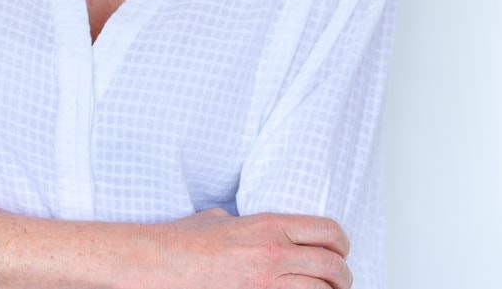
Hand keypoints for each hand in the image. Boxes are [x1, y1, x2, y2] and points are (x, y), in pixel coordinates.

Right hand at [156, 207, 352, 288]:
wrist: (159, 262)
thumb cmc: (183, 241)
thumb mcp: (218, 219)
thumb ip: (242, 221)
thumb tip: (242, 223)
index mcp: (269, 225)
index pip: (327, 231)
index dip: (342, 244)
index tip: (341, 253)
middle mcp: (273, 252)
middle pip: (331, 266)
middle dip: (342, 277)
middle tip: (340, 282)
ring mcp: (266, 282)